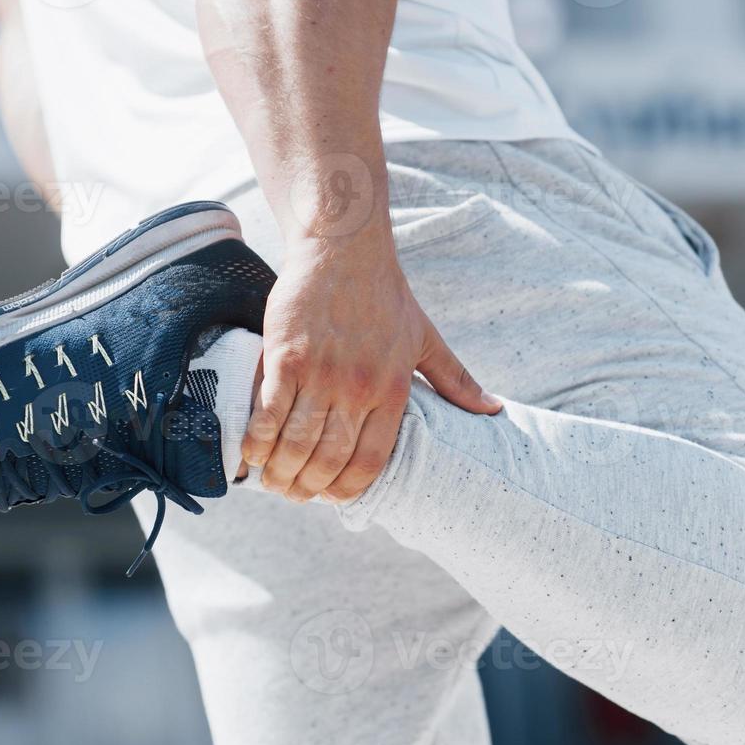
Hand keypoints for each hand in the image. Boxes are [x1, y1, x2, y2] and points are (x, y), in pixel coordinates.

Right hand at [242, 226, 501, 501]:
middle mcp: (358, 388)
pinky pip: (268, 414)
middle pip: (328, 460)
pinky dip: (257, 441)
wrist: (343, 247)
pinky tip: (251, 453)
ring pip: (295, 444)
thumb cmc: (385, 294)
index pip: (369, 461)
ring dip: (279, 472)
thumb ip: (455, 379)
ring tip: (270, 481)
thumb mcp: (425, 338)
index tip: (331, 497)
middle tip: (292, 495)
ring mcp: (320, 374)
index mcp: (392, 389)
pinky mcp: (286, 357)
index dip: (347, 489)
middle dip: (307, 488)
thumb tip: (493, 410)